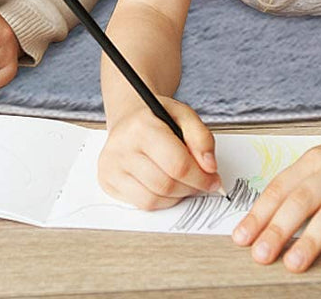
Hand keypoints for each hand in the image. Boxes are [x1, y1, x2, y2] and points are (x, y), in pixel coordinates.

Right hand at [98, 98, 223, 208]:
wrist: (128, 117)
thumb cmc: (156, 118)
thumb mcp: (183, 115)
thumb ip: (201, 138)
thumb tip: (209, 167)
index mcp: (141, 126)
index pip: (177, 164)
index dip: (201, 177)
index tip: (213, 180)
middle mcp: (121, 146)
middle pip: (166, 185)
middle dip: (191, 188)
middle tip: (201, 182)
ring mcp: (111, 165)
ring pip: (154, 199)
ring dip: (176, 196)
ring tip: (183, 182)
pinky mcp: (107, 180)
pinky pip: (142, 204)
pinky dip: (161, 200)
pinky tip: (165, 186)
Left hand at [232, 135, 320, 275]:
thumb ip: (299, 189)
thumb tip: (264, 222)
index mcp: (315, 161)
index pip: (281, 188)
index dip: (260, 213)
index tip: (241, 238)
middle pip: (302, 199)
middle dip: (278, 228)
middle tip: (261, 255)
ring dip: (312, 240)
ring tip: (294, 264)